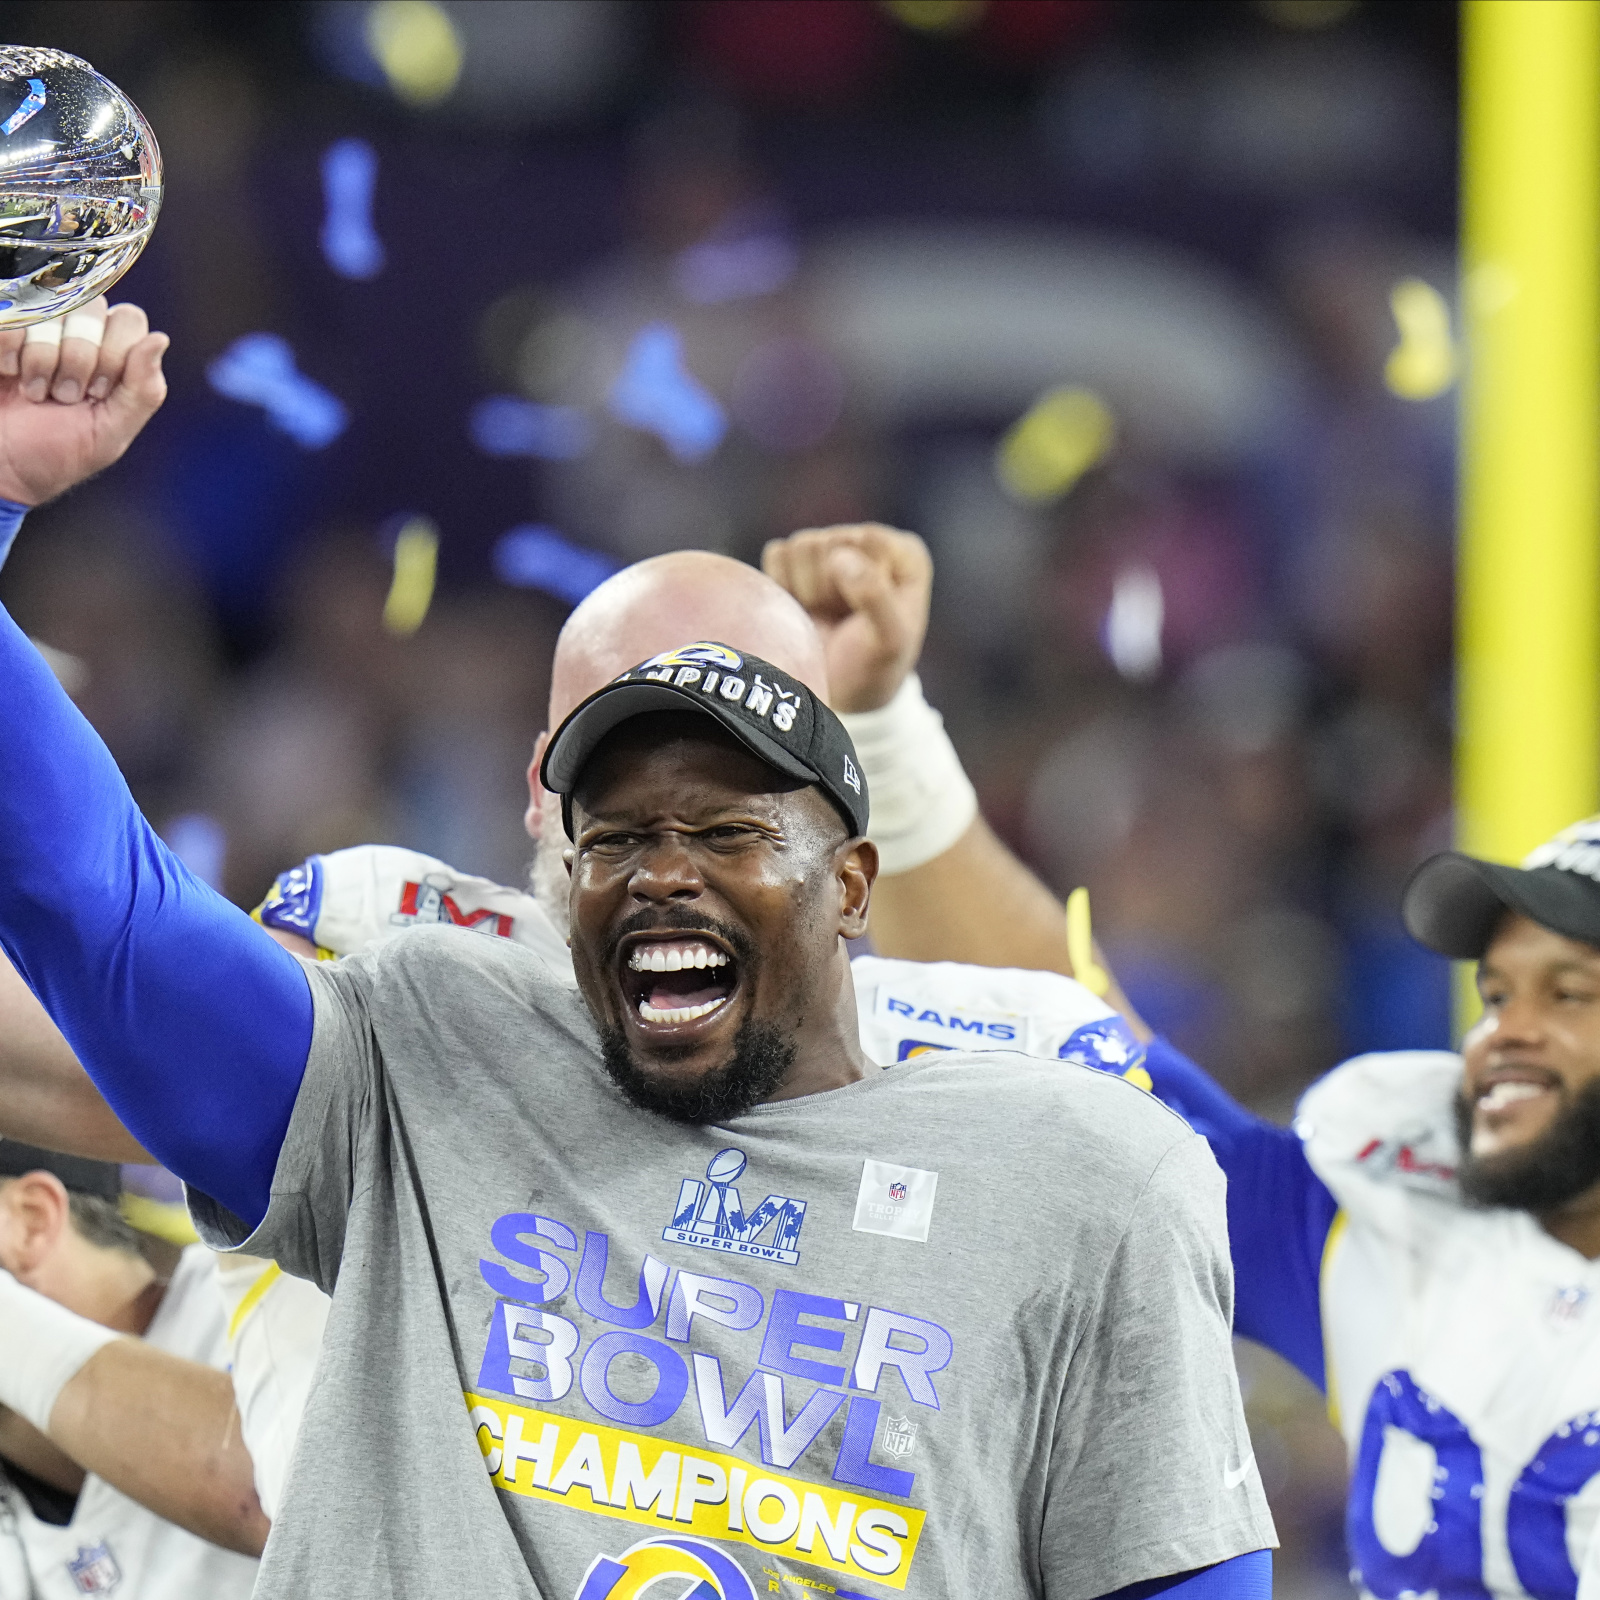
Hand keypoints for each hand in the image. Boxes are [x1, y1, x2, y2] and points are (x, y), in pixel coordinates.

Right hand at [0, 299, 167, 506]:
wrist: (4, 466)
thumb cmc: (58, 452)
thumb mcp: (111, 430)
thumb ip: (143, 390)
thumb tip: (160, 340)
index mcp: (114, 352)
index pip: (129, 319)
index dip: (115, 354)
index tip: (98, 392)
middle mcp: (78, 329)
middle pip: (92, 308)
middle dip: (79, 359)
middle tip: (66, 395)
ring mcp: (37, 323)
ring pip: (50, 311)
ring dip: (42, 360)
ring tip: (37, 391)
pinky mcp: (5, 326)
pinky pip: (12, 318)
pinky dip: (10, 352)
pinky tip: (10, 374)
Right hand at [761, 523, 932, 712]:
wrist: (840, 693)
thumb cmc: (874, 666)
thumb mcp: (888, 640)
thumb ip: (874, 596)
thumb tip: (841, 557)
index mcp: (904, 553)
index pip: (867, 539)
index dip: (856, 580)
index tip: (864, 613)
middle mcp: (869, 543)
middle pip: (828, 542)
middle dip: (828, 588)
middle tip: (841, 619)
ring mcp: (832, 546)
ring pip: (800, 546)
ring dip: (806, 590)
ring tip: (825, 614)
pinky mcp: (798, 558)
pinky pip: (777, 554)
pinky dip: (783, 586)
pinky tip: (804, 607)